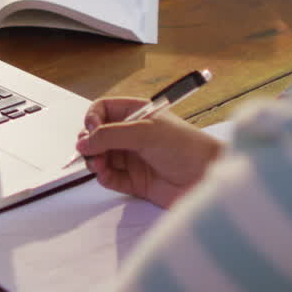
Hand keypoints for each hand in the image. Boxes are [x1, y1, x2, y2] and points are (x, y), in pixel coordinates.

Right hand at [74, 97, 225, 208]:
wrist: (207, 178)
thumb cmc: (187, 147)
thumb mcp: (146, 133)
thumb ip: (111, 135)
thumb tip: (84, 141)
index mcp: (137, 114)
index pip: (103, 110)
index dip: (93, 119)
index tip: (91, 130)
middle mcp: (132, 135)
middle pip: (97, 135)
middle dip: (90, 143)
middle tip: (90, 151)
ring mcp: (133, 158)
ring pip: (100, 157)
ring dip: (94, 161)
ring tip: (99, 165)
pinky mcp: (134, 181)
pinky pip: (110, 178)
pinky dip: (103, 177)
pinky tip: (105, 175)